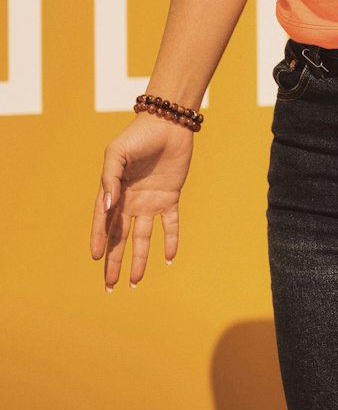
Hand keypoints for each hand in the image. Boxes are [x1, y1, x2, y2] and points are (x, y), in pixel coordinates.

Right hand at [89, 114, 194, 290]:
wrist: (168, 123)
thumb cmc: (137, 135)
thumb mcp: (117, 154)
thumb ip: (110, 180)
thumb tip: (108, 207)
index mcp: (113, 191)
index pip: (104, 222)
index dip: (99, 239)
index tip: (95, 258)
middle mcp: (130, 201)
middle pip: (120, 237)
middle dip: (114, 261)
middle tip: (110, 286)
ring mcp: (150, 201)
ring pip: (143, 237)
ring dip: (139, 259)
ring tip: (135, 282)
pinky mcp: (170, 197)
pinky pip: (170, 224)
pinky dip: (170, 240)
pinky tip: (170, 259)